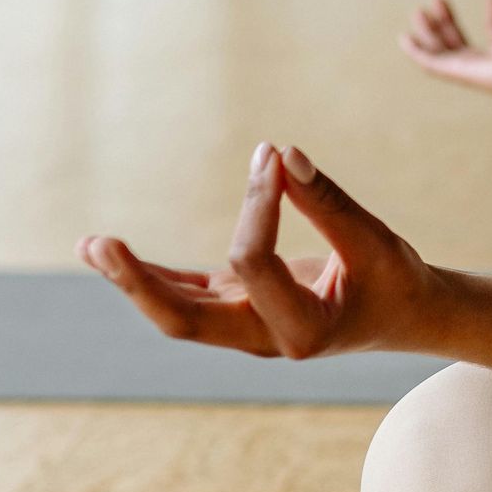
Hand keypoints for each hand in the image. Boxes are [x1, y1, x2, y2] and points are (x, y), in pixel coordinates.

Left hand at [79, 142, 431, 358]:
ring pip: (175, 313)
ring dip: (131, 280)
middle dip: (139, 284)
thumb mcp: (372, 241)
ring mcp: (243, 329)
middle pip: (183, 321)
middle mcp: (263, 339)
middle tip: (100, 245)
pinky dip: (149, 275)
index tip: (274, 156)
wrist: (402, 316)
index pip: (255, 263)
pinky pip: (184, 296)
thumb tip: (283, 152)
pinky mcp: (235, 310)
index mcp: (302, 332)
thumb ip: (327, 202)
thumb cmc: (394, 280)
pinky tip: (107, 253)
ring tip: (89, 244)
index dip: (259, 205)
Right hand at [400, 0, 491, 107]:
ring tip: (419, 11)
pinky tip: (405, 39)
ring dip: (430, 32)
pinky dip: (418, 52)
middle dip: (448, 22)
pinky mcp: (465, 73)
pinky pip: (435, 64)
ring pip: (444, 53)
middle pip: (460, 43)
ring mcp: (476, 71)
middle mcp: (491, 66)